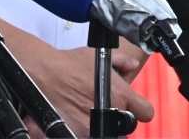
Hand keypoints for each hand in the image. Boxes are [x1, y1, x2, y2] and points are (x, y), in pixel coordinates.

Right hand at [0, 11, 152, 136]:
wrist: (43, 72)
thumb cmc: (67, 64)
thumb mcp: (96, 57)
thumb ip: (120, 61)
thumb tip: (131, 64)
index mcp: (121, 95)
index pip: (145, 112)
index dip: (138, 110)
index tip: (129, 108)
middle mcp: (112, 113)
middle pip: (127, 127)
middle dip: (117, 120)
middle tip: (104, 111)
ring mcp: (96, 127)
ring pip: (109, 135)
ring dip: (102, 128)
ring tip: (87, 116)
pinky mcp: (79, 134)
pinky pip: (88, 137)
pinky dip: (83, 132)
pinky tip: (76, 122)